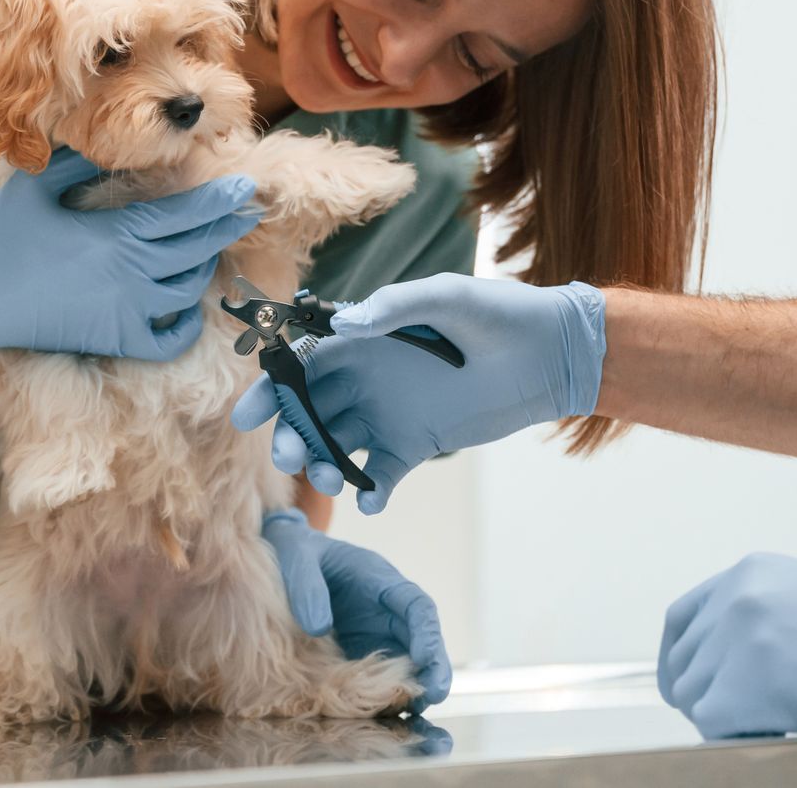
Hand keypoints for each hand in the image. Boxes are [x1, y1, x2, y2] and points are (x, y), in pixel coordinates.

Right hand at [0, 146, 256, 362]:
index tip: (246, 186)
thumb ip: (79, 162)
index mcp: (117, 235)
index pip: (186, 215)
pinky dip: (185, 325)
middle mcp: (132, 275)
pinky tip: (186, 307)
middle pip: (198, 250)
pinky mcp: (117, 339)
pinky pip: (169, 339)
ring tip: (207, 249)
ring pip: (188, 291)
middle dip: (227, 227)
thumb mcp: (36, 186)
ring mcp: (128, 312)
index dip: (219, 200)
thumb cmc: (2, 239)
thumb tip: (112, 144)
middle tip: (247, 211)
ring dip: (203, 268)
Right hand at [231, 273, 605, 512]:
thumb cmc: (498, 312)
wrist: (549, 353)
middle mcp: (364, 379)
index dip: (269, 391)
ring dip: (321, 465)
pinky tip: (373, 500)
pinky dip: (369, 492)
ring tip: (331, 477)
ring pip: (335, 446)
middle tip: (289, 456)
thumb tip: (343, 327)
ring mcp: (387, 415)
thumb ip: (393, 308)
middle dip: (289, 435)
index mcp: (361, 340)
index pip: (299, 366)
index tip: (247, 418)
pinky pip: (378, 474)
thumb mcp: (446, 297)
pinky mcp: (415, 446)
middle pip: (308, 412)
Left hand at [260, 508, 451, 711]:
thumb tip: (318, 627)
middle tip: (435, 694)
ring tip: (418, 710)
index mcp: (378, 578)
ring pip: (410, 658)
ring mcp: (376, 630)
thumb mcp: (298, 559)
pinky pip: (383, 672)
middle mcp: (386, 607)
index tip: (426, 658)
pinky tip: (390, 710)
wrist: (285, 557)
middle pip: (423, 636)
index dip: (426, 632)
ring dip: (418, 682)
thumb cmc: (297, 552)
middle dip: (434, 665)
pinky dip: (391, 690)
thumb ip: (307, 588)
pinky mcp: (362, 649)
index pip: (415, 605)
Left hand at [658, 553, 796, 737]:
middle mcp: (738, 599)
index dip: (686, 660)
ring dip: (727, 717)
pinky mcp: (752, 685)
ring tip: (777, 720)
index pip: (682, 621)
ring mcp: (741, 640)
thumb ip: (768, 612)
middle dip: (710, 695)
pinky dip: (738, 735)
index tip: (696, 686)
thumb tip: (740, 653)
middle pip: (684, 664)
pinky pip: (714, 724)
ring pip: (695, 697)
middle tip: (748, 716)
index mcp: (752, 573)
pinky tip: (781, 730)